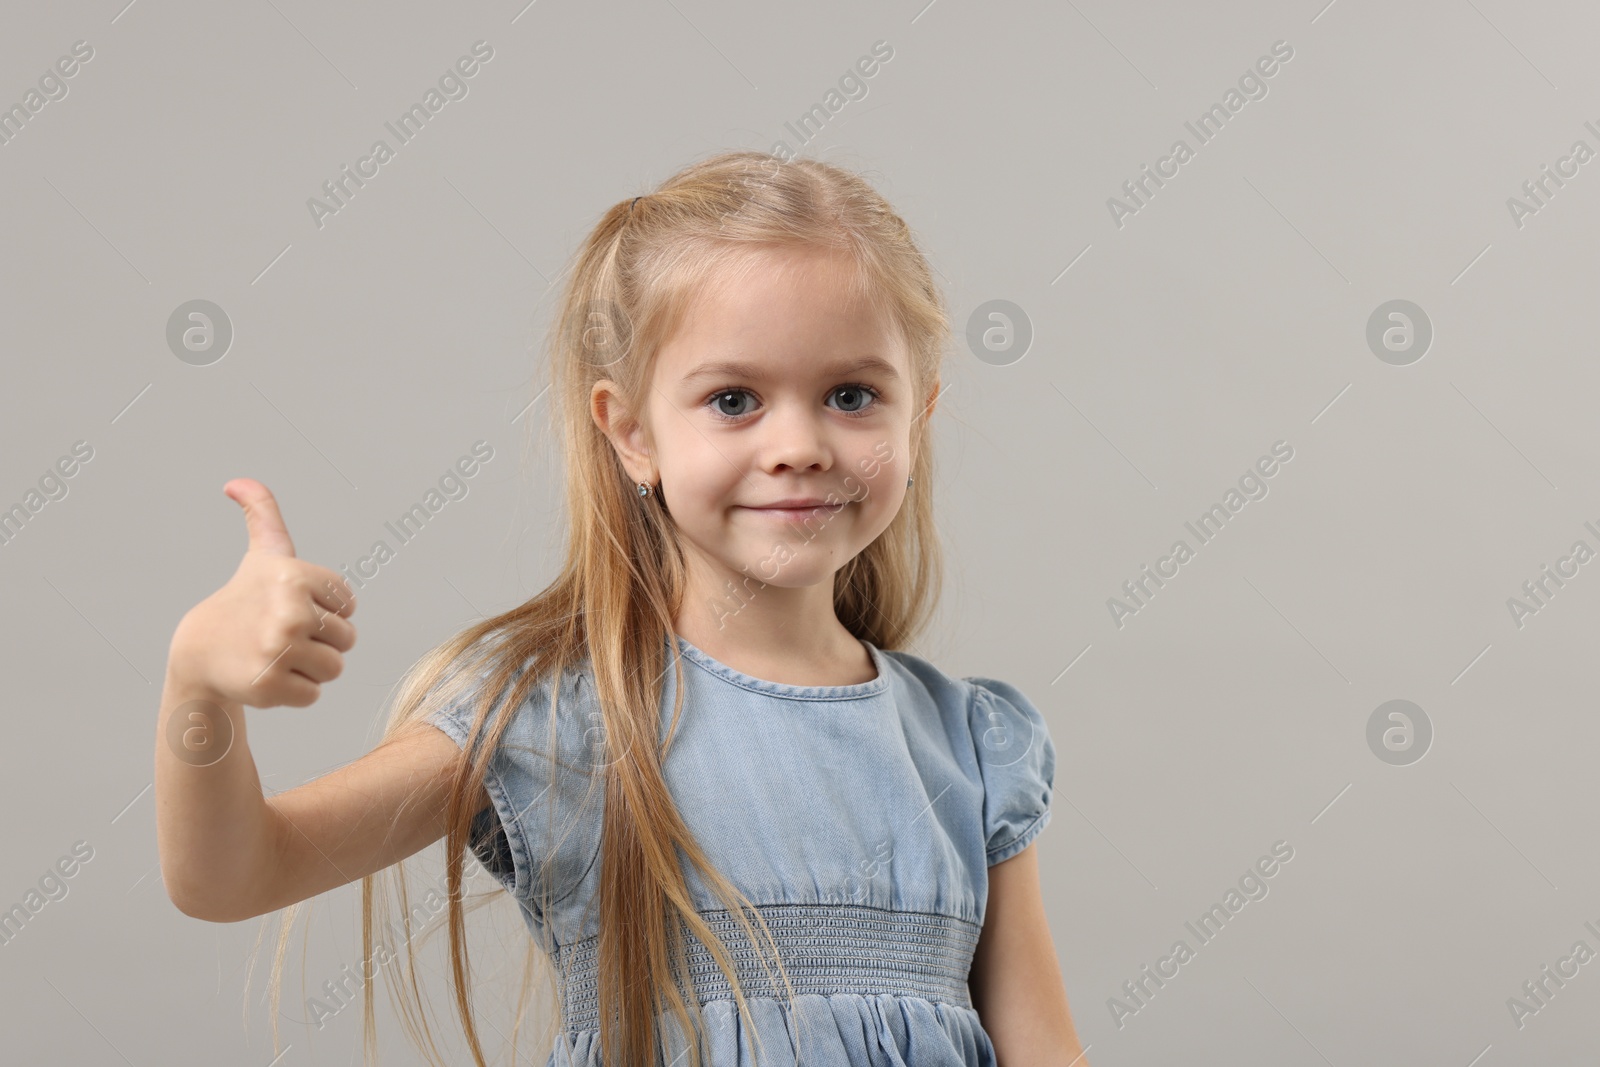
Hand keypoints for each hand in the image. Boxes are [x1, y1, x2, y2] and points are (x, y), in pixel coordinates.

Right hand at [168, 479, 357, 708]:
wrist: (198, 652)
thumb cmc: (242, 600)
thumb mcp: (261, 554)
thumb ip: (262, 513)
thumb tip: (237, 481)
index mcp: (296, 576)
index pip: (349, 604)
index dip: (325, 609)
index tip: (292, 606)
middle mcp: (289, 610)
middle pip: (348, 639)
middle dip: (320, 641)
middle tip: (283, 635)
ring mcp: (279, 650)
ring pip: (334, 668)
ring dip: (309, 668)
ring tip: (277, 655)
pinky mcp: (270, 685)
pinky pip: (313, 695)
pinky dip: (294, 692)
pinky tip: (267, 675)